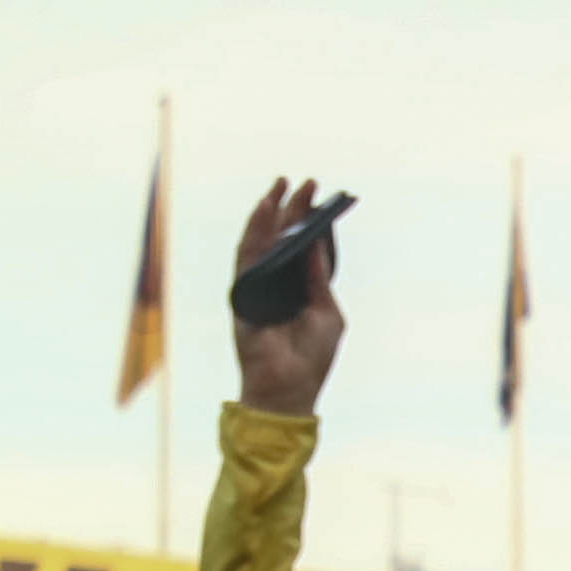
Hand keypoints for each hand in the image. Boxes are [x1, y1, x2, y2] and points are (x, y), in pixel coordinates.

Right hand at [227, 181, 344, 419]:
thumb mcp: (328, 313)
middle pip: (281, 238)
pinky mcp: (242, 293)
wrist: (290, 388)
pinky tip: (264, 210)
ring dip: (269, 212)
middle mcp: (276, 284)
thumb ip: (319, 279)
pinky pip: (246, 255)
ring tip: (281, 186)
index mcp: (298, 290)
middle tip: (305, 181)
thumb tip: (315, 242)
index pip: (301, 247)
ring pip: (260, 241)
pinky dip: (255, 231)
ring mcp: (257, 287)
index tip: (320, 195)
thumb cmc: (312, 358)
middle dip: (292, 208)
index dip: (308, 222)